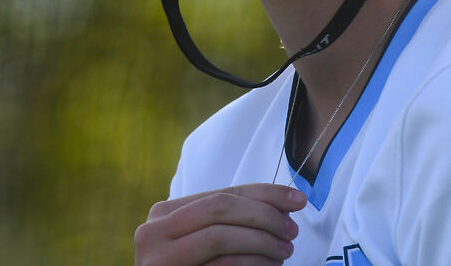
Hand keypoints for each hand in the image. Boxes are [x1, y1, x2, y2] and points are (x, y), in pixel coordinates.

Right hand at [134, 183, 306, 265]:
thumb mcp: (204, 238)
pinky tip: (269, 265)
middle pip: (220, 208)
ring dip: (262, 242)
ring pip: (220, 237)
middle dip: (264, 216)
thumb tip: (284, 202)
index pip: (222, 192)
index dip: (264, 193)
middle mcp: (153, 232)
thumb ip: (232, 219)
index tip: (297, 199)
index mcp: (163, 214)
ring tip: (284, 250)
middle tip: (292, 229)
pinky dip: (251, 263)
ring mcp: (159, 260)